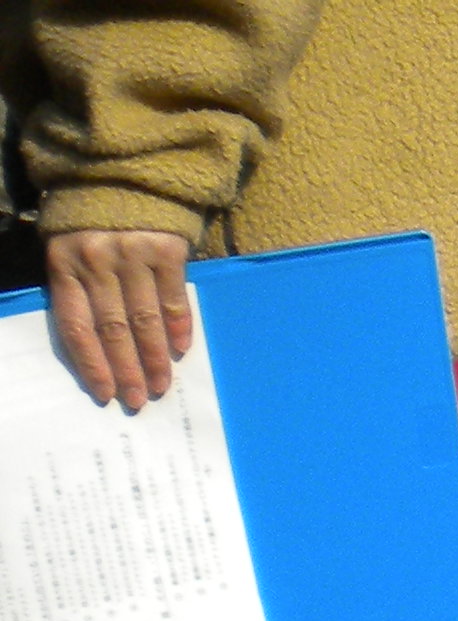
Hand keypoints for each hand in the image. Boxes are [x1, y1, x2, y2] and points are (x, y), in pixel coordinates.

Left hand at [46, 228, 194, 410]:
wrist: (119, 170)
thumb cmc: (90, 218)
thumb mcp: (68, 247)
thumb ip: (78, 288)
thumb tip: (98, 345)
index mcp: (64, 264)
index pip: (76, 325)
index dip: (92, 363)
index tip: (106, 393)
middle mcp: (96, 261)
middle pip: (113, 329)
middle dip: (127, 369)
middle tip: (138, 400)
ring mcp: (132, 255)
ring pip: (144, 319)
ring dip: (155, 358)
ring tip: (161, 386)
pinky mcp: (165, 248)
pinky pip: (173, 297)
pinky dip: (178, 326)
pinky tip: (181, 350)